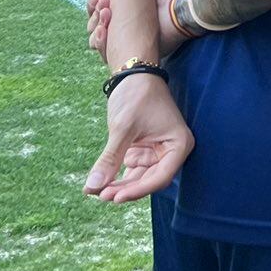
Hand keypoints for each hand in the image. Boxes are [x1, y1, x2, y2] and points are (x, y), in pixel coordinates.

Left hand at [83, 71, 192, 202]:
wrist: (134, 72)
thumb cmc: (136, 95)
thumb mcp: (122, 128)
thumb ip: (110, 159)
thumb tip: (92, 188)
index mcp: (178, 144)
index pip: (161, 176)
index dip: (138, 190)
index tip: (115, 197)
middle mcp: (171, 150)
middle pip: (150, 180)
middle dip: (126, 189)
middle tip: (101, 195)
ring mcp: (157, 151)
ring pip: (139, 178)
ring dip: (119, 185)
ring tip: (96, 191)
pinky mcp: (144, 150)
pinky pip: (131, 170)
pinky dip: (116, 176)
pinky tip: (98, 183)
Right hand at [87, 0, 190, 60]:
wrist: (181, 4)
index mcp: (127, 9)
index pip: (99, 10)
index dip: (94, 4)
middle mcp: (125, 26)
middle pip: (95, 24)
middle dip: (94, 13)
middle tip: (102, 2)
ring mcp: (128, 41)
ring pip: (96, 39)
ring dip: (96, 25)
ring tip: (106, 13)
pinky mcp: (132, 54)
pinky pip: (106, 54)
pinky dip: (100, 41)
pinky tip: (103, 30)